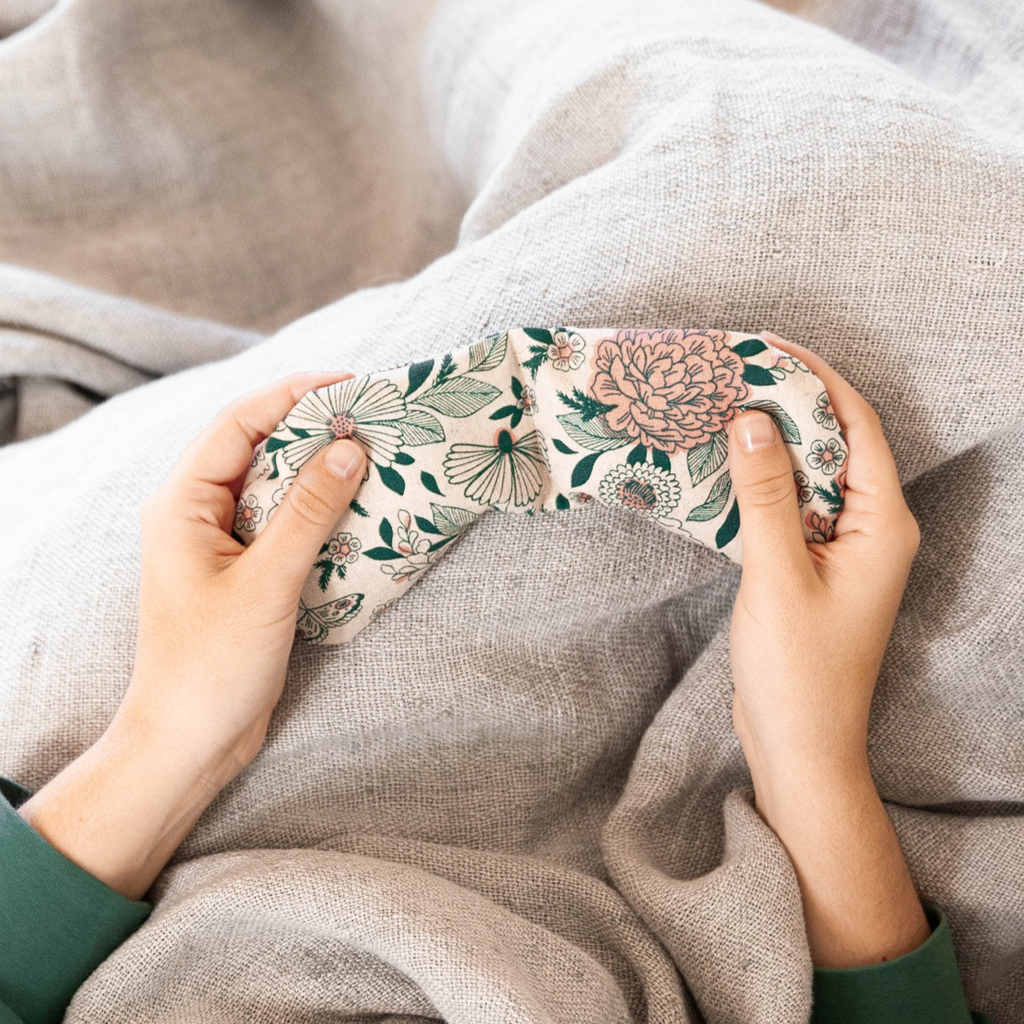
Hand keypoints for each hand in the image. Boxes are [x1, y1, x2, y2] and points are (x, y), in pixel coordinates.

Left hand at [20, 373, 366, 899]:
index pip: (238, 423)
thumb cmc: (211, 664)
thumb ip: (308, 513)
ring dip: (322, 470)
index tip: (347, 382)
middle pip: (259, 447)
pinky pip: (286, 523)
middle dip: (314, 428)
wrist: (189, 741)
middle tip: (372, 415)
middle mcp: (198, 512)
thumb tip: (350, 449)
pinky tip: (360, 507)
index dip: (291, 394)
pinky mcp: (247, 570)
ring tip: (376, 452)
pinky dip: (321, 510)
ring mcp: (223, 542)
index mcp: (182, 502)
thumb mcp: (266, 583)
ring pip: (277, 485)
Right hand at [726, 334, 929, 966]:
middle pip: (835, 443)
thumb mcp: (777, 575)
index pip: (857, 427)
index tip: (769, 347)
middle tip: (733, 371)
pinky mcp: (812, 566)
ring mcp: (842, 548)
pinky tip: (722, 468)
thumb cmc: (799, 669)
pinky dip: (759, 482)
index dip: (818, 379)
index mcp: (882, 523)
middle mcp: (871, 528)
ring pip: (808, 474)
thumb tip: (752, 419)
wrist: (799, 746)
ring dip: (770, 442)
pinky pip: (790, 506)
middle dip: (788, 403)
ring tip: (721, 407)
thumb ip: (766, 495)